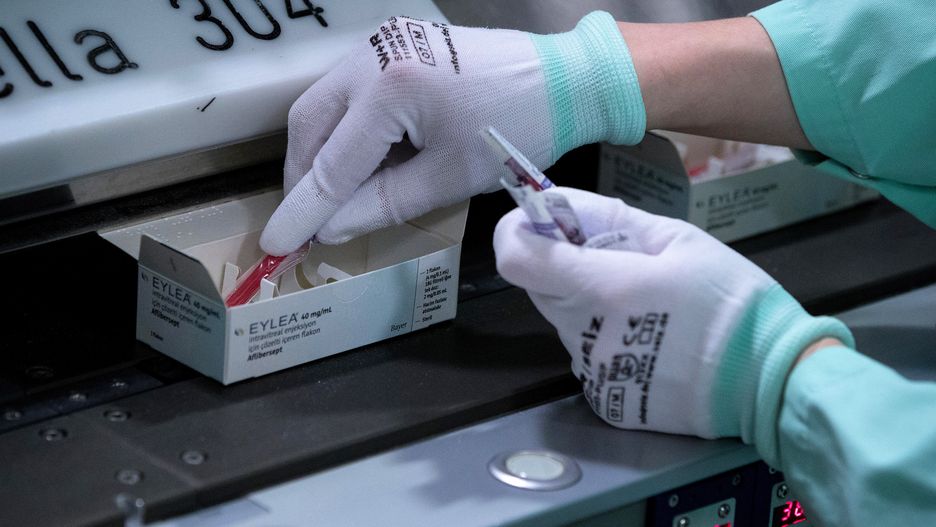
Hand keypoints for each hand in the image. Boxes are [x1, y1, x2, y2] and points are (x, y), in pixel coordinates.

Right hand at [260, 12, 645, 253]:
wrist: (561, 80)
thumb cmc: (515, 130)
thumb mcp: (447, 178)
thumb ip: (381, 204)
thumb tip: (330, 229)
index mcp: (390, 87)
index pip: (332, 162)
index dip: (303, 210)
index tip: (275, 244)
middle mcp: (373, 54)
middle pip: (309, 122)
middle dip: (304, 177)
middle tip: (308, 222)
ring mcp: (381, 43)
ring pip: (323, 105)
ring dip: (321, 153)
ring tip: (334, 197)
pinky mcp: (393, 45)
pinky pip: (348, 92)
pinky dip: (345, 130)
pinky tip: (361, 161)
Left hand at [493, 188, 852, 465]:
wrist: (769, 378)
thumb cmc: (728, 299)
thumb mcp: (677, 239)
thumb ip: (610, 221)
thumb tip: (558, 206)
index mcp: (603, 287)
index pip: (515, 258)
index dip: (518, 234)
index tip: (540, 225)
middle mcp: (586, 334)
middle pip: (540, 288)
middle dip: (562, 267)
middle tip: (614, 261)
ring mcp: (593, 373)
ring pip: (564, 323)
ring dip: (588, 307)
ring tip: (646, 307)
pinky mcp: (605, 401)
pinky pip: (588, 357)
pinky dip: (607, 343)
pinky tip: (651, 341)